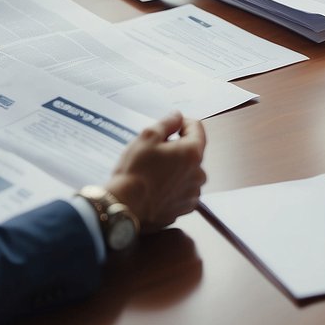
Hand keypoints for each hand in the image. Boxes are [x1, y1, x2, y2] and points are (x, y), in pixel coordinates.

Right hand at [103, 112, 206, 232]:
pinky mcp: (184, 208)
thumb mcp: (147, 137)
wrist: (125, 205)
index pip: (197, 128)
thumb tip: (177, 117)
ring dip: (176, 168)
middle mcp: (199, 174)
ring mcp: (193, 193)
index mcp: (192, 153)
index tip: (171, 125)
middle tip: (155, 150)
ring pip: (188, 172)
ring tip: (154, 170)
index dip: (184, 123)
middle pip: (193, 152)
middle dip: (178, 147)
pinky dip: (174, 186)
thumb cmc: (135, 171)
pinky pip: (183, 190)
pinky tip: (156, 186)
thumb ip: (167, 123)